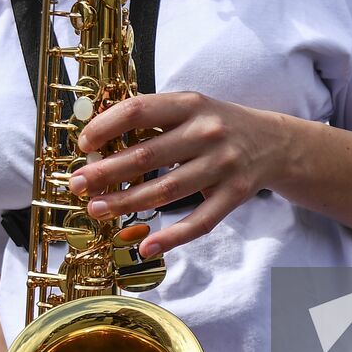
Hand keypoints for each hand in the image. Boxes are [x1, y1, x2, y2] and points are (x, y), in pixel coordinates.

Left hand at [73, 92, 279, 258]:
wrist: (274, 142)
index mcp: (190, 104)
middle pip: (148, 155)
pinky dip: (172, 237)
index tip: (84, 145)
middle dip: (106, 172)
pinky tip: (146, 247)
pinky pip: (200, 221)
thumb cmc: (218, 125)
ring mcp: (223, 165)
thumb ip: (153, 119)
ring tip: (97, 210)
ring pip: (167, 190)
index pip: (140, 110)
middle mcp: (207, 132)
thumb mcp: (191, 108)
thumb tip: (99, 141)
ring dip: (127, 203)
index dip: (106, 127)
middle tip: (77, 185)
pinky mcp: (235, 195)